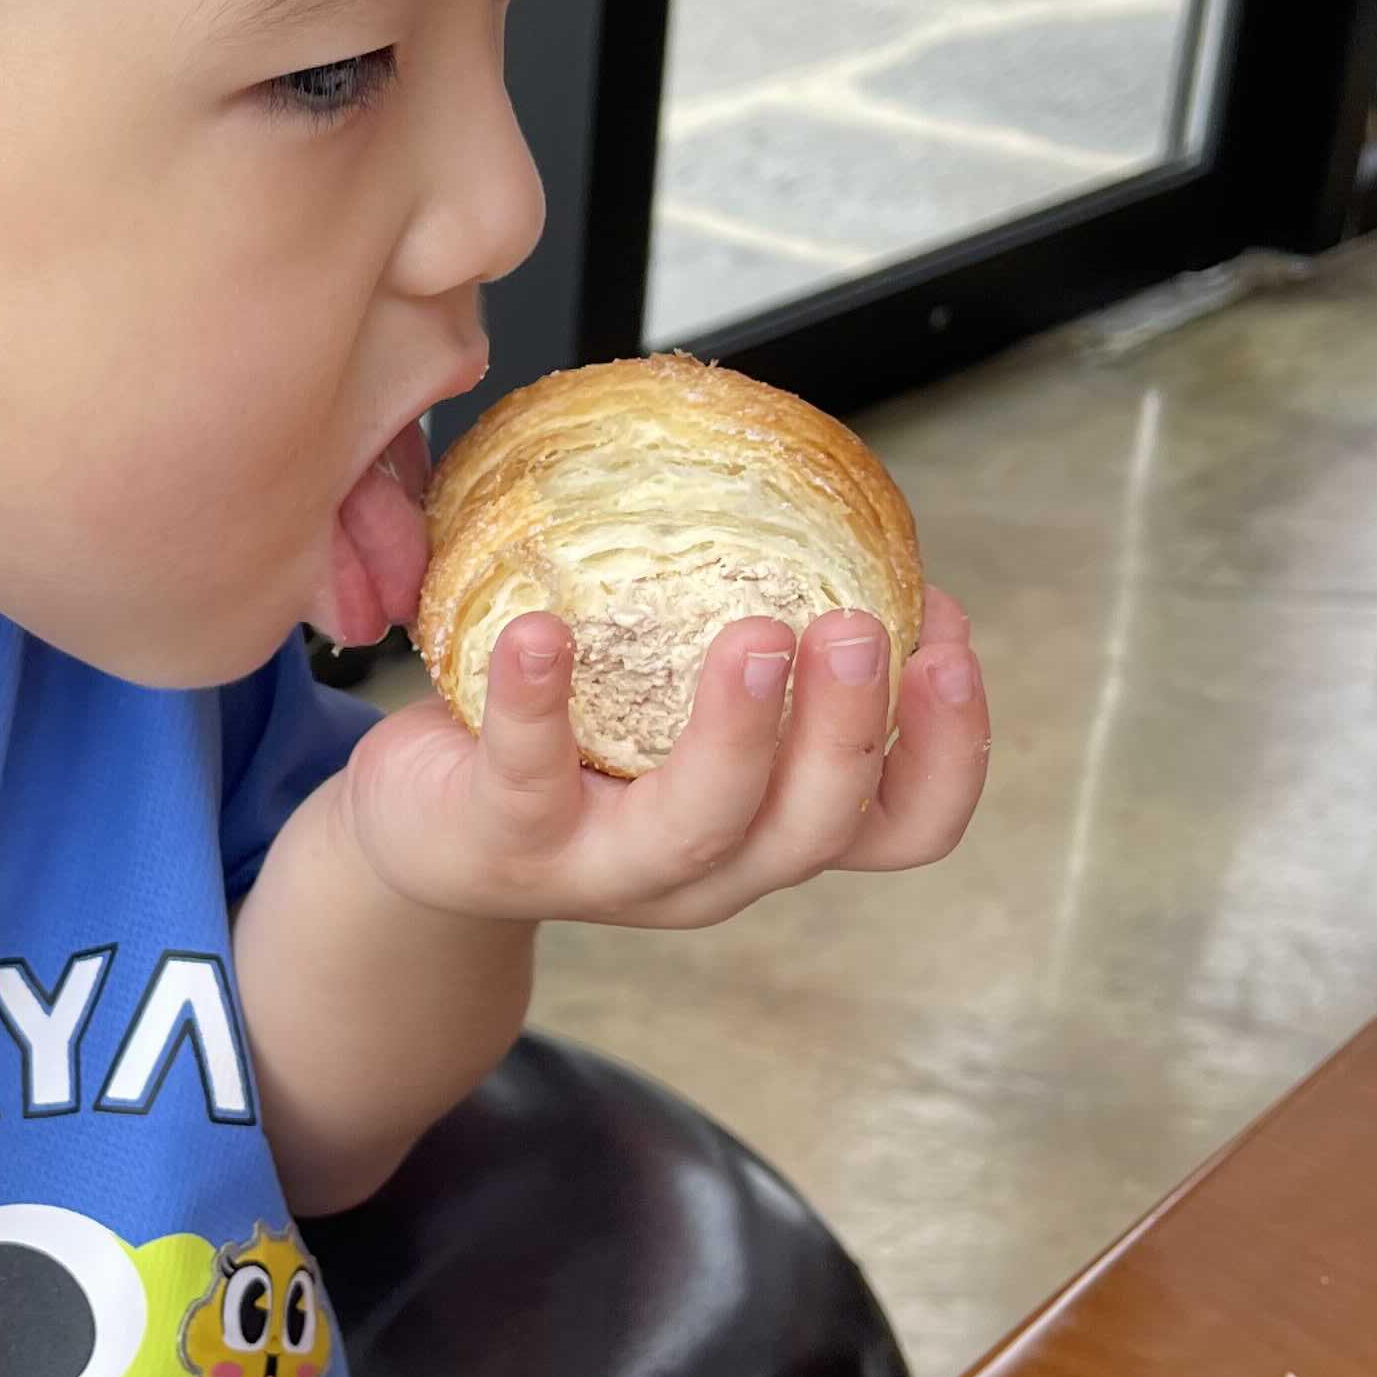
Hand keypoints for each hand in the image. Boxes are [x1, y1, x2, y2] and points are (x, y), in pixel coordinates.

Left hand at [335, 586, 988, 930]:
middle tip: (861, 627)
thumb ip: (759, 635)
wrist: (426, 834)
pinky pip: (530, 774)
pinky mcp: (507, 844)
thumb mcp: (681, 708)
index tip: (947, 641)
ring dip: (740, 731)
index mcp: (770, 828)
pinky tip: (541, 630)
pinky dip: (538, 701)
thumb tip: (833, 506)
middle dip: (855, 728)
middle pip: (817, 827)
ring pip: (702, 823)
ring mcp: (609, 870)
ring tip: (756, 635)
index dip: (950, 749)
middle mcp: (711, 868)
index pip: (904, 825)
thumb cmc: (576, 748)